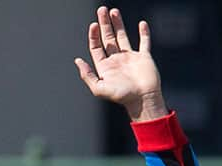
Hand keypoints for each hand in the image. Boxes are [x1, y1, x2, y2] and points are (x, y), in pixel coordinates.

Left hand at [75, 6, 166, 120]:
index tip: (94, 24)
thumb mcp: (99, 88)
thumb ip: (87, 75)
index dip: (94, 35)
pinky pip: (144, 42)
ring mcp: (130, 57)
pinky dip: (144, 33)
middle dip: (105, 24)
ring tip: (114, 11)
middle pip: (108, 38)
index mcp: (105, 66)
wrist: (142, 100)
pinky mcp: (144, 57)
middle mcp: (116, 60)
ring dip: (118, 24)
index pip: (96, 47)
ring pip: (123, 37)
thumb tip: (77, 60)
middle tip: (102, 10)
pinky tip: (141, 24)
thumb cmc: (120, 96)